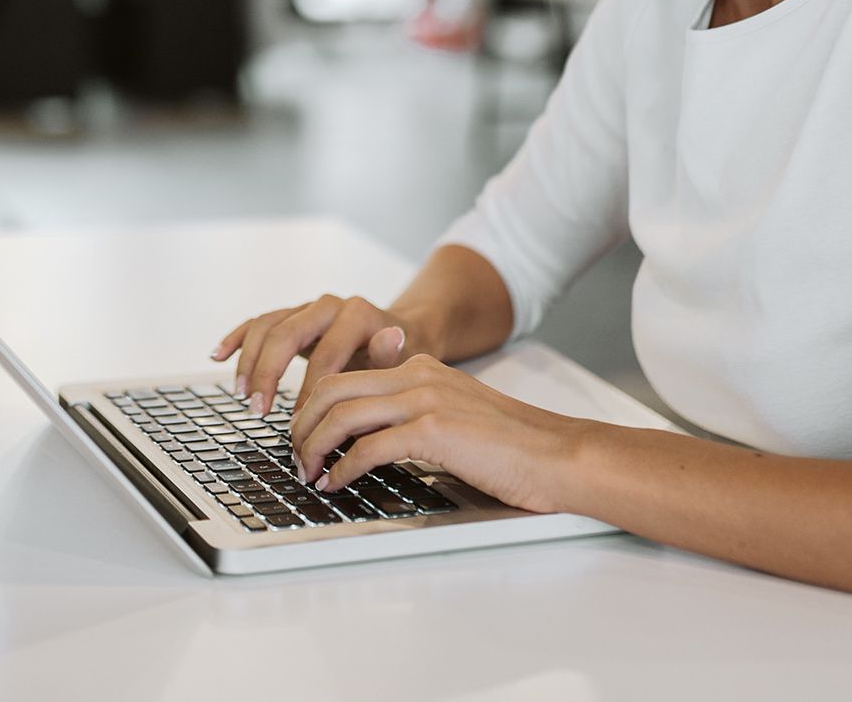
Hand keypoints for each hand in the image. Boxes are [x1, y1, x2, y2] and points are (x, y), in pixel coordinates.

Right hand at [209, 294, 414, 415]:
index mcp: (356, 315)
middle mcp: (328, 305)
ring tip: (243, 395)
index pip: (323, 357)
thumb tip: (391, 337)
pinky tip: (218, 355)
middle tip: (258, 409)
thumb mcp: (404, 360)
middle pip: (285, 334)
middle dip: (268, 374)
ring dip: (250, 361)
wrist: (402, 331)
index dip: (308, 394)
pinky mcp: (293, 314)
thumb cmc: (403, 354)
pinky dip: (237, 338)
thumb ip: (392, 354)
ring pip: (267, 326)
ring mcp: (308, 308)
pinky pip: (258, 322)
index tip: (300, 425)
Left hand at [287, 354, 586, 513]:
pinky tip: (336, 483)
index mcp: (420, 367)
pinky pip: (368, 446)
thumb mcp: (454, 414)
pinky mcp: (434, 430)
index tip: (303, 436)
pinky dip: (343, 467)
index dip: (312, 407)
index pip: (345, 376)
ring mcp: (426, 400)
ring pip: (342, 414)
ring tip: (307, 473)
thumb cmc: (511, 447)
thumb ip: (414, 415)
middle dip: (301, 424)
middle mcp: (418, 375)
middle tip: (294, 456)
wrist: (557, 455)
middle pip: (332, 388)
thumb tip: (368, 441)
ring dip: (313, 447)